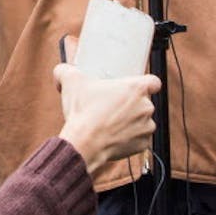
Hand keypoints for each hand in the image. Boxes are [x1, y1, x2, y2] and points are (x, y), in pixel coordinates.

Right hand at [53, 38, 160, 178]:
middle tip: (111, 106)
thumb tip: (61, 70)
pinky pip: (139, 138)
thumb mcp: (71, 82)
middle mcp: (147, 107)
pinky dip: (129, 138)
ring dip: (130, 122)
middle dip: (130, 105)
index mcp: (136, 88)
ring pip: (142, 121)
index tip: (134, 88)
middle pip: (144, 102)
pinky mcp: (143, 144)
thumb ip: (66, 70)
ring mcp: (146, 127)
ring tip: (111, 123)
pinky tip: (113, 136)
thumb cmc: (83, 113)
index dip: (146, 83)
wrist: (84, 144)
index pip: (154, 81)